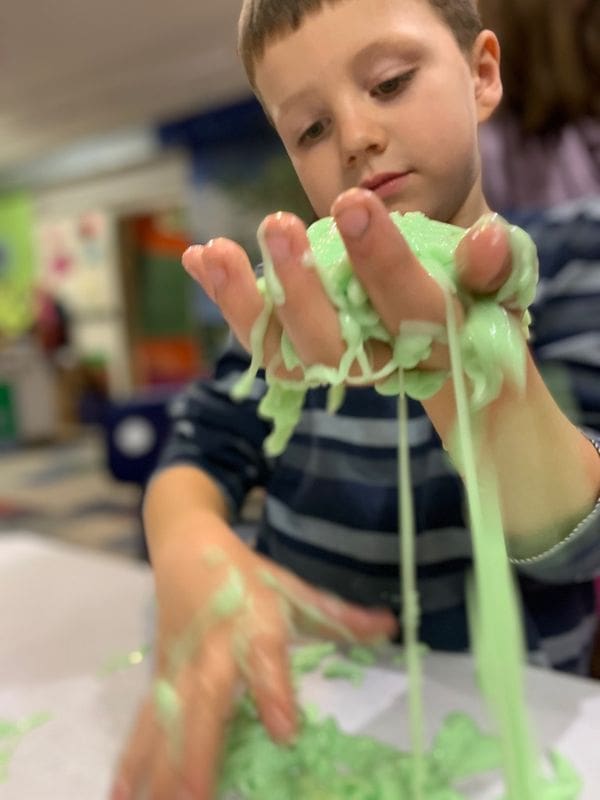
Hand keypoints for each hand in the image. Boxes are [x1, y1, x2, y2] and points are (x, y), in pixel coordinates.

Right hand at [110, 513, 395, 799]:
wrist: (186, 548)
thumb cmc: (247, 576)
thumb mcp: (294, 591)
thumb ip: (341, 617)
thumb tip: (392, 625)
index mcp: (253, 623)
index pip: (265, 659)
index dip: (274, 692)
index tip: (284, 730)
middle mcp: (214, 648)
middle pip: (205, 700)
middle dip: (199, 750)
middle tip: (195, 799)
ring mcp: (181, 664)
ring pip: (168, 717)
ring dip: (160, 765)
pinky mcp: (161, 676)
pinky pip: (145, 721)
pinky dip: (131, 758)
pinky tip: (120, 794)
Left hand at [182, 188, 513, 381]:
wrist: (451, 361)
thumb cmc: (471, 307)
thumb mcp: (497, 286)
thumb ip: (493, 266)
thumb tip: (487, 236)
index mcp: (430, 341)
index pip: (406, 304)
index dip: (380, 259)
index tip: (354, 201)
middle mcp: (377, 363)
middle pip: (332, 341)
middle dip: (300, 287)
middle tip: (275, 223)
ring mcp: (336, 363)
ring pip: (286, 350)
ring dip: (244, 301)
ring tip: (211, 252)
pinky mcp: (306, 358)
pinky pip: (264, 341)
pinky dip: (231, 301)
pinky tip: (196, 258)